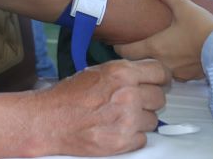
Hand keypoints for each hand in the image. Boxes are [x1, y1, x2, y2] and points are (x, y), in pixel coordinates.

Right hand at [34, 59, 168, 155]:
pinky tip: (117, 130)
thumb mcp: (99, 71)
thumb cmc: (70, 95)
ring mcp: (128, 119)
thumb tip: (146, 77)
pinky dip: (133, 137)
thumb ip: (125, 73)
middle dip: (149, 100)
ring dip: (141, 120)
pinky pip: (143, 138)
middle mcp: (129, 94)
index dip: (162, 78)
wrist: (50, 120)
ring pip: (153, 120)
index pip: (160, 72)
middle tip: (135, 103)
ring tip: (121, 117)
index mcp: (123, 72)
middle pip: (160, 98)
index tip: (161, 83)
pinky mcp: (124, 141)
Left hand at [115, 0, 212, 81]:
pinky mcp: (188, 77)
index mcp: (155, 47)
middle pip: (139, 62)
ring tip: (159, 49)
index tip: (116, 42)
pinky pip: (174, 72)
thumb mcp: (184, 7)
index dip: (118, 47)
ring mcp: (175, 73)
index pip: (126, 52)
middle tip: (136, 44)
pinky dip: (173, 65)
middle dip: (135, 54)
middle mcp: (161, 63)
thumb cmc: (202, 28)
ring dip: (155, 60)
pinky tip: (179, 55)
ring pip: (157, 68)